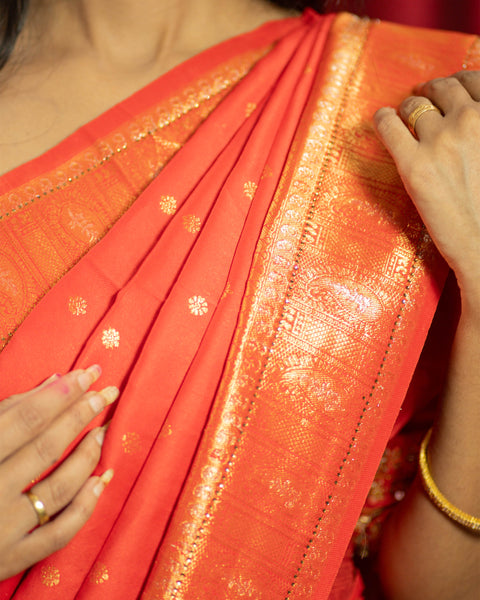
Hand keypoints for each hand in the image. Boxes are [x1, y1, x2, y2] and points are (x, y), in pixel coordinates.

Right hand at [0, 368, 117, 579]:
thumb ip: (7, 410)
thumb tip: (54, 381)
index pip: (27, 419)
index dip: (62, 394)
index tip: (89, 374)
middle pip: (47, 448)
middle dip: (81, 415)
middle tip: (109, 393)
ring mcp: (2, 527)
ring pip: (59, 487)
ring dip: (88, 456)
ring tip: (103, 431)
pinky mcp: (12, 557)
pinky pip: (59, 533)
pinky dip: (86, 506)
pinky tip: (102, 480)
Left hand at [374, 71, 479, 306]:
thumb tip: (470, 124)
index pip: (474, 81)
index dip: (457, 83)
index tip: (450, 89)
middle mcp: (472, 119)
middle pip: (443, 89)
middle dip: (431, 91)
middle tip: (422, 97)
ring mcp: (440, 140)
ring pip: (414, 105)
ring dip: (407, 107)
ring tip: (403, 114)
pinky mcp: (412, 164)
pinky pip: (389, 126)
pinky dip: (382, 119)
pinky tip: (381, 120)